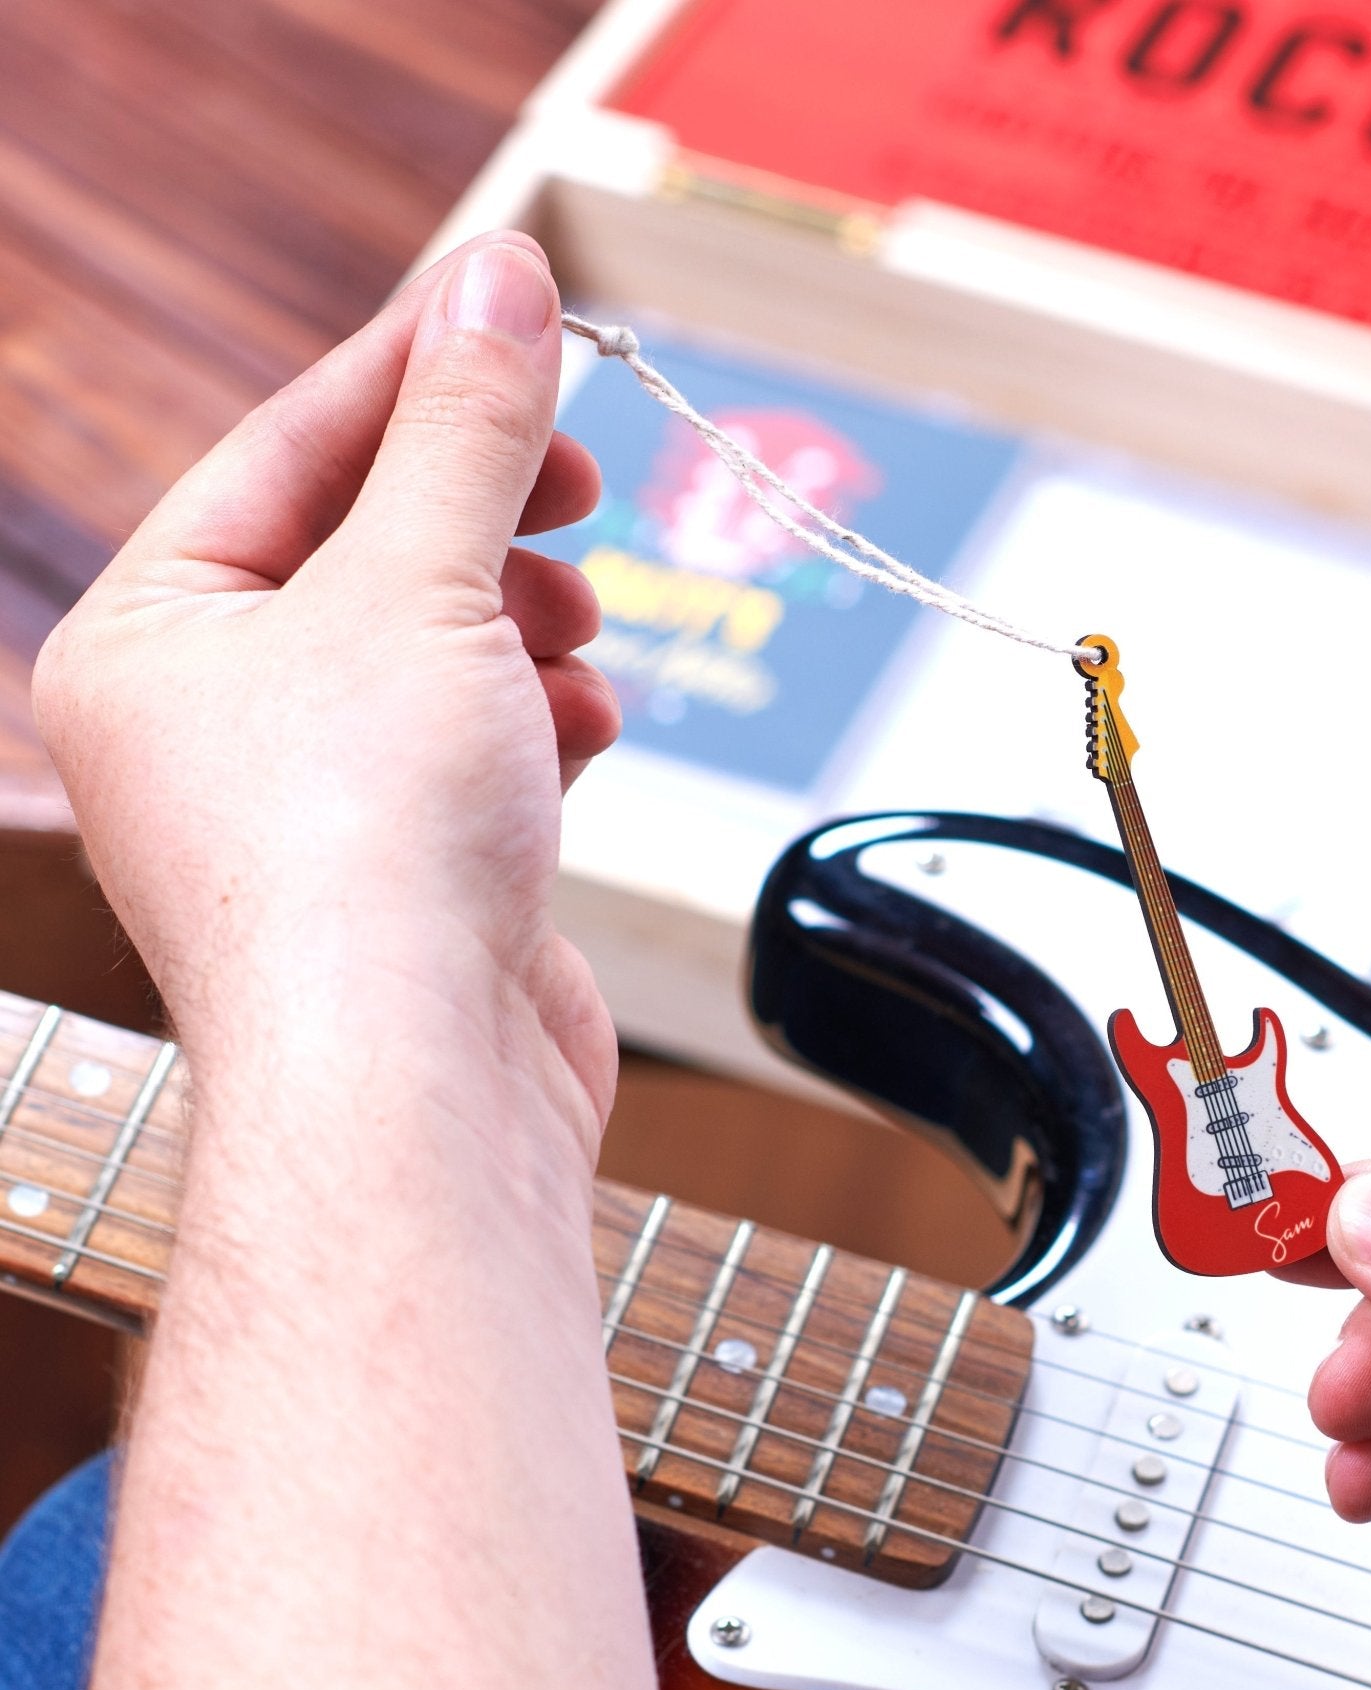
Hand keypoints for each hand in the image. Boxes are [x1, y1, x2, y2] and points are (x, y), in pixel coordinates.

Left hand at [32, 232, 616, 1137]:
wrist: (416, 1086)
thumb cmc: (365, 854)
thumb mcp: (419, 583)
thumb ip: (466, 427)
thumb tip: (501, 278)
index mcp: (147, 643)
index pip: (286, 455)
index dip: (413, 376)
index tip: (522, 318)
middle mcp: (209, 730)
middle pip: (365, 556)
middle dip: (485, 516)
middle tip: (577, 477)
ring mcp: (313, 815)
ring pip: (436, 659)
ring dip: (524, 626)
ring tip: (574, 629)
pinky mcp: (410, 880)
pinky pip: (478, 754)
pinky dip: (538, 725)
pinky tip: (580, 728)